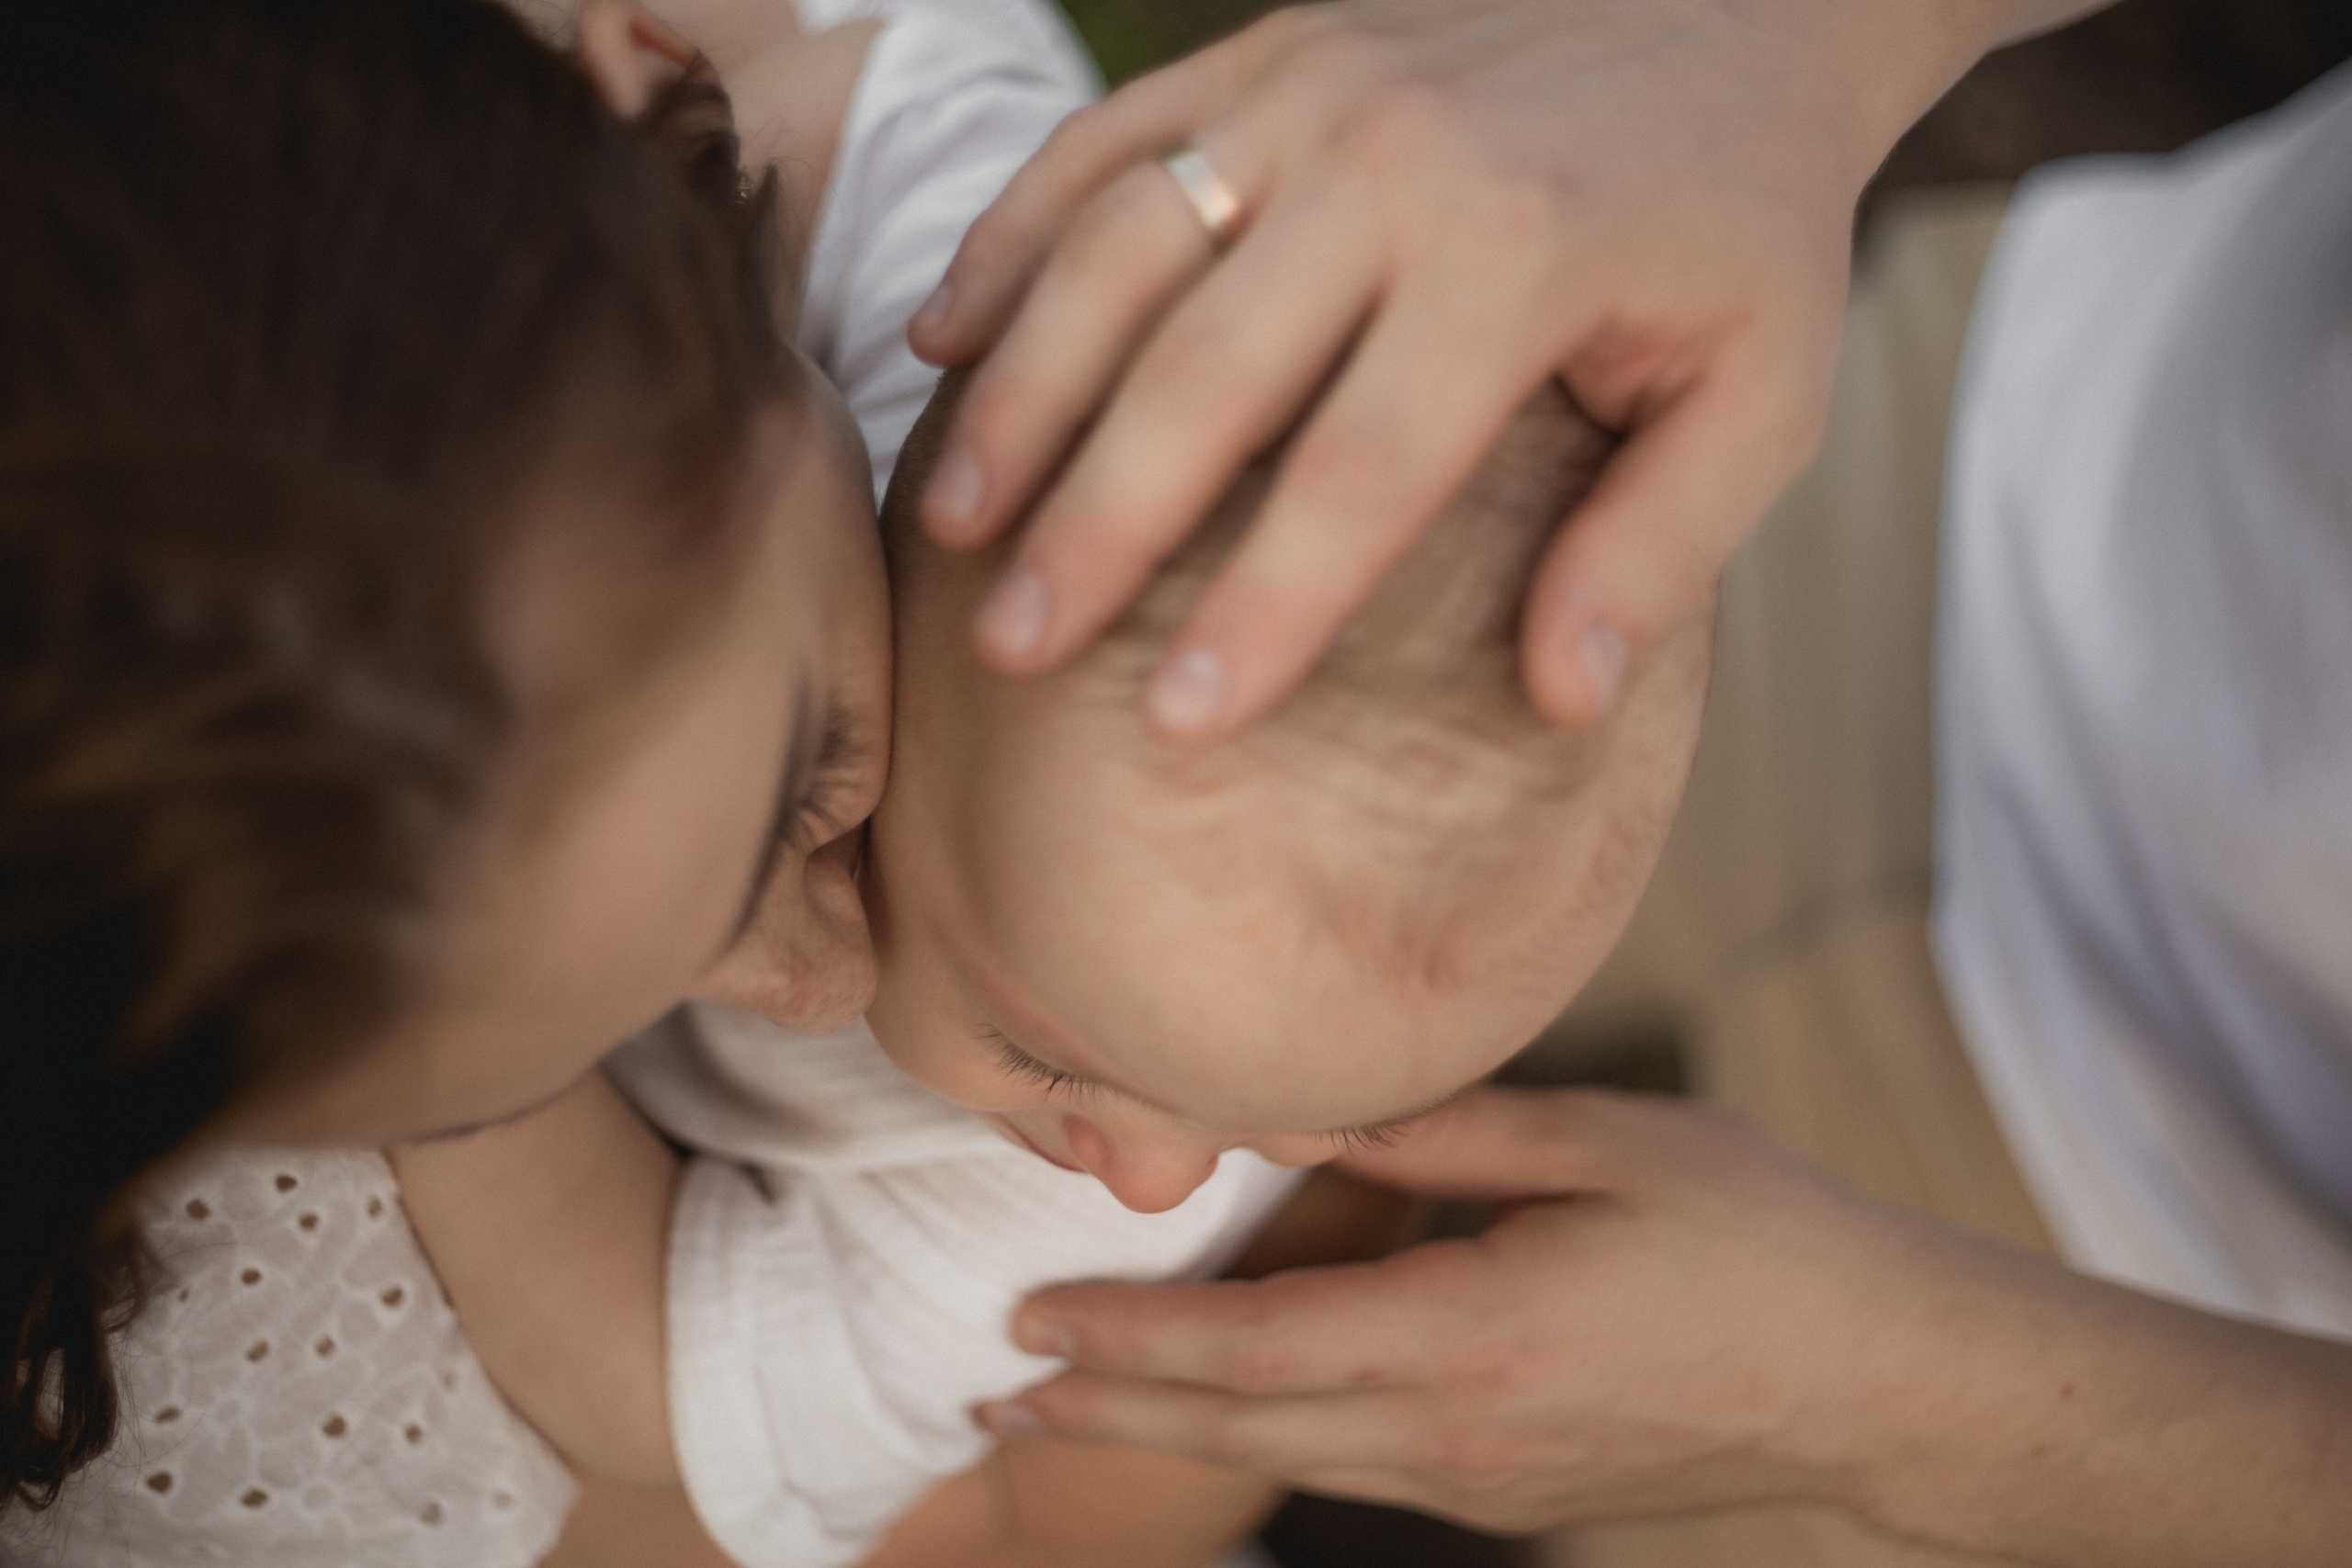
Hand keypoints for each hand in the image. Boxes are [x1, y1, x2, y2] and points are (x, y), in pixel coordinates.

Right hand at [909, 0, 2021, 736]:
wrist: (1739, 9)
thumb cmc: (1742, 233)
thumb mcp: (1765, 397)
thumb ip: (1663, 547)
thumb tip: (1561, 700)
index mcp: (1526, 252)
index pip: (1362, 468)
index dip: (1265, 604)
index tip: (1178, 722)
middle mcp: (1397, 158)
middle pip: (1204, 367)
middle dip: (1094, 522)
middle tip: (1009, 647)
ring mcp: (1314, 86)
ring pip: (1120, 247)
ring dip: (1022, 389)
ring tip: (949, 524)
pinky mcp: (1265, 51)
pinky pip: (1104, 142)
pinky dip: (1010, 237)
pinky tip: (941, 342)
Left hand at [978, 1088, 1930, 1531]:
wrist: (1878, 1381)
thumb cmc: (1759, 1239)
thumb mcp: (1603, 1145)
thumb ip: (1439, 1130)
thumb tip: (1300, 1112)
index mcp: (1473, 1335)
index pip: (1256, 1349)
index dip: (1131, 1338)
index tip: (1028, 1315)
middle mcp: (1458, 1431)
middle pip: (1241, 1426)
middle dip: (1106, 1405)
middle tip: (988, 1385)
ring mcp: (1481, 1479)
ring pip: (1286, 1459)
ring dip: (1166, 1429)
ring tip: (1065, 1402)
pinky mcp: (1508, 1492)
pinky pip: (1352, 1467)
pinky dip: (1258, 1437)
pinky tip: (1222, 1408)